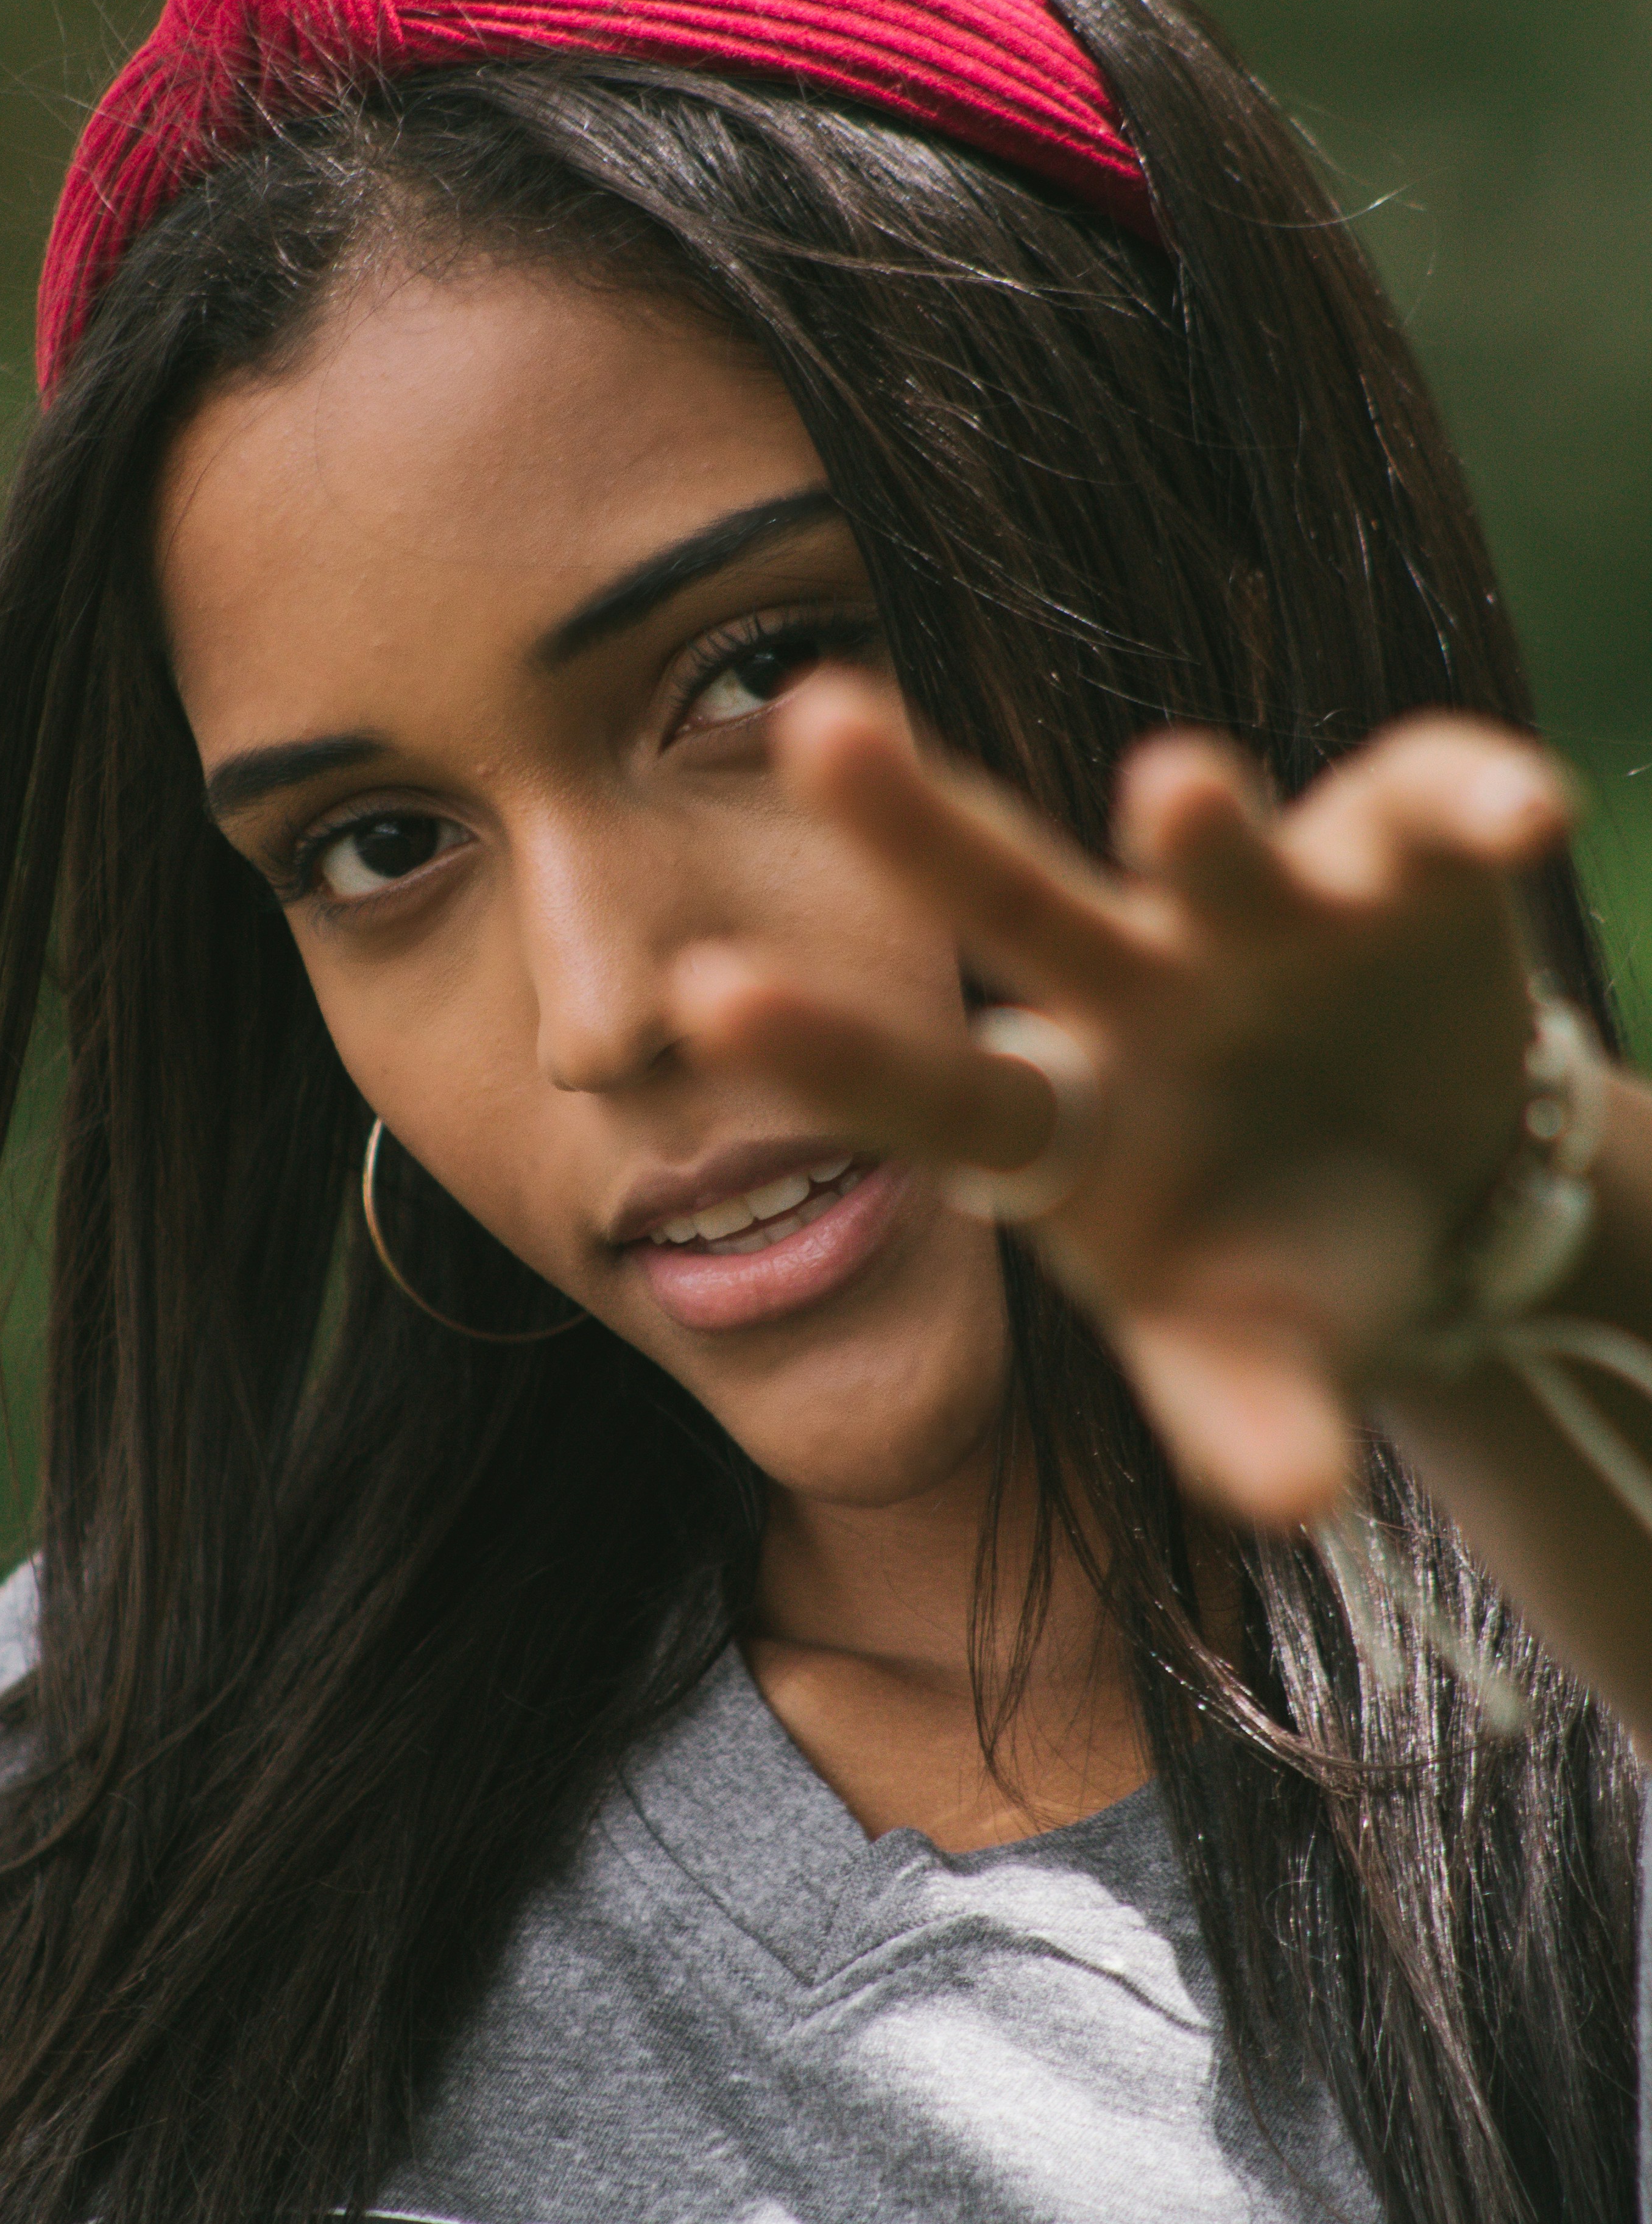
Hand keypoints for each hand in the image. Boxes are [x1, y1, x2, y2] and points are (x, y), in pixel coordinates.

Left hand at [670, 686, 1578, 1524]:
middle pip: (1007, 897)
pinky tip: (1522, 808)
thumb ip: (1251, 1414)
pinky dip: (1473, 803)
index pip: (926, 1088)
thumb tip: (1291, 1498)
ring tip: (1178, 791)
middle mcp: (1131, 982)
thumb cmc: (1284, 1263)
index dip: (824, 1050)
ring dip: (1202, 829)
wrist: (1434, 1180)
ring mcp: (1260, 911)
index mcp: (1062, 1111)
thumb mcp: (1258, 1351)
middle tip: (818, 725)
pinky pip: (1429, 815)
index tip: (701, 995)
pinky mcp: (1402, 866)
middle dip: (918, 823)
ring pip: (1211, 850)